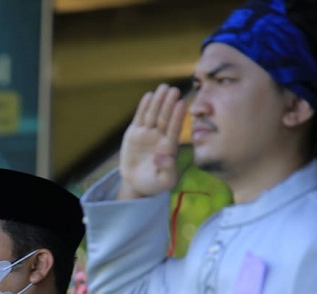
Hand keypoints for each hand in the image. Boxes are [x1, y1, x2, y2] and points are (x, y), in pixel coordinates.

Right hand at [118, 83, 185, 199]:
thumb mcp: (164, 182)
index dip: (177, 117)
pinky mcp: (135, 133)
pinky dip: (143, 107)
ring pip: (153, 115)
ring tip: (163, 87)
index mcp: (168, 147)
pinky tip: (149, 95)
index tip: (181, 103)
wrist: (137, 182)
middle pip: (164, 118)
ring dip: (158, 101)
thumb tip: (161, 155)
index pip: (174, 129)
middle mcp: (159, 137)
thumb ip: (167, 170)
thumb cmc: (154, 183)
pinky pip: (140, 117)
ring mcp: (147, 134)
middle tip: (173, 90)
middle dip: (168, 104)